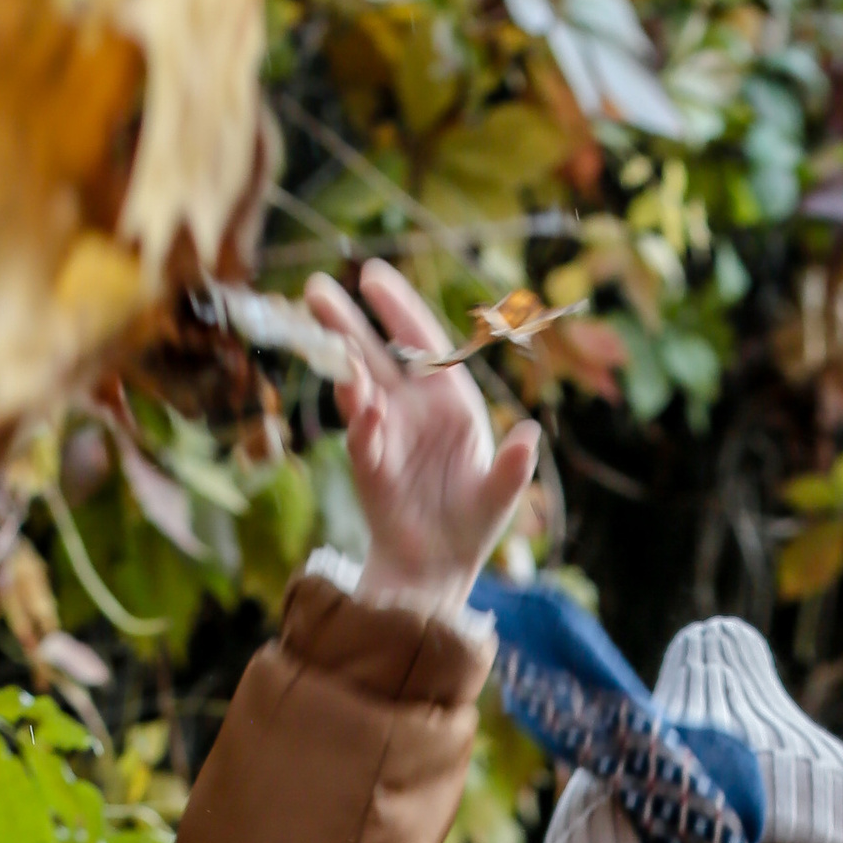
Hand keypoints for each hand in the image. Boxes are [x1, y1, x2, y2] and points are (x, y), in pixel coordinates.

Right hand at [304, 260, 538, 623]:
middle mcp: (413, 407)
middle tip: (314, 287)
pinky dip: (363, 422)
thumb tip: (529, 434)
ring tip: (316, 332)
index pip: (422, 342)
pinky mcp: (369, 462)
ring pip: (357, 385)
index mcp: (449, 399)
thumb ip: (512, 468)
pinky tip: (363, 407)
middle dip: (346, 320)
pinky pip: (364, 435)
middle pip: (376, 353)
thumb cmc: (472, 524)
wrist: (437, 566)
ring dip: (338, 360)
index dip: (398, 308)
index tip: (371, 275)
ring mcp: (386, 431)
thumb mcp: (499, 497)